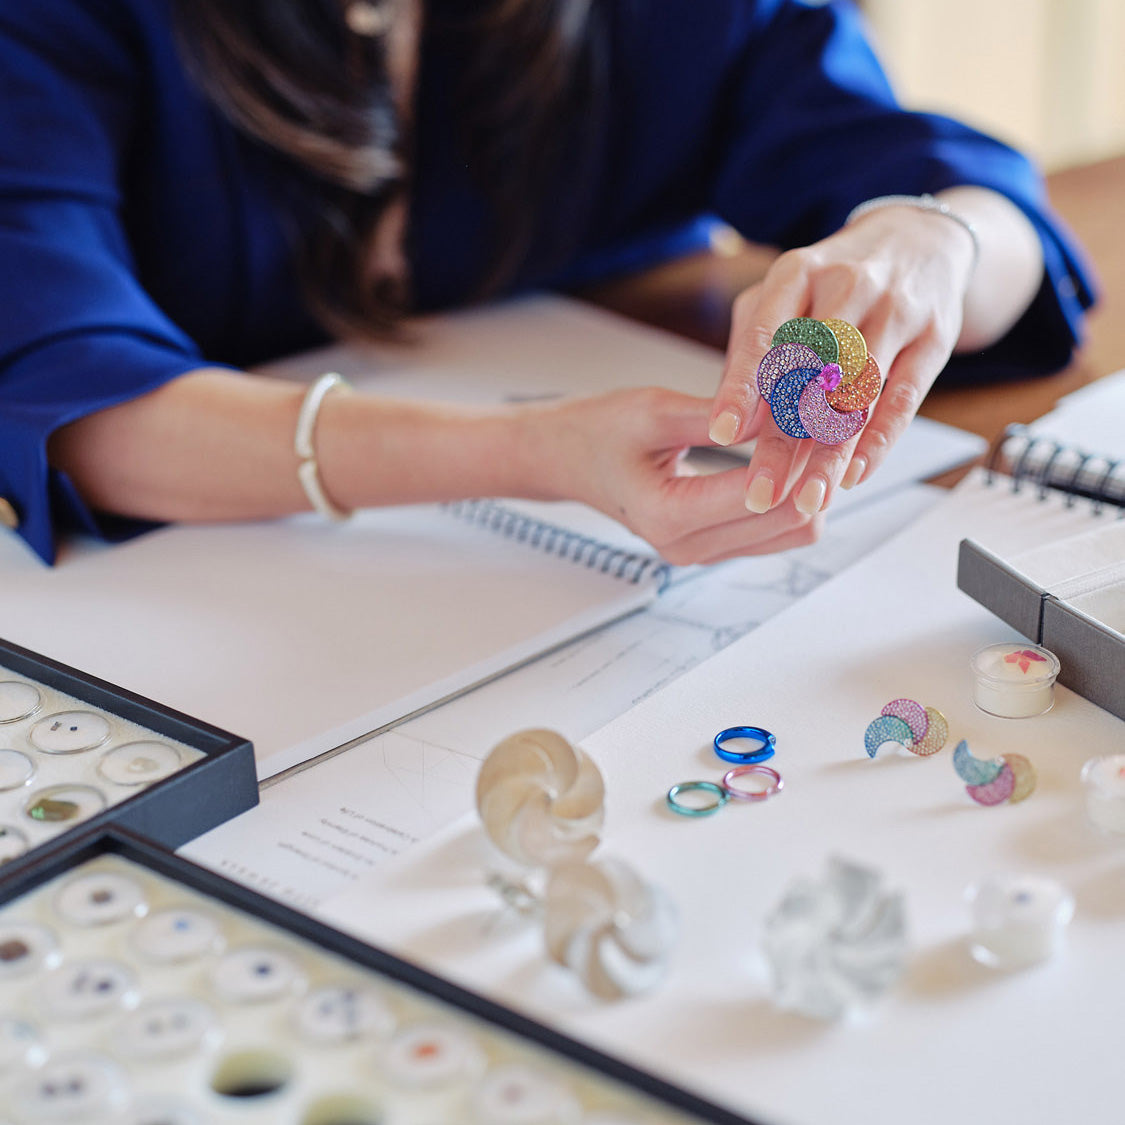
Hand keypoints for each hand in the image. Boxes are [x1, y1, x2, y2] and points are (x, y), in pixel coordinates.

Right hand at [536, 387, 821, 564]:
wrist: (569, 459)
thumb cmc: (600, 431)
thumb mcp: (654, 410)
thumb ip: (720, 415)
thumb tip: (783, 410)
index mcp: (668, 516)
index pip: (762, 491)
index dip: (799, 449)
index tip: (817, 407)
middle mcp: (689, 548)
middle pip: (791, 518)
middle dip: (813, 467)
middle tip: (826, 415)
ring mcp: (705, 554)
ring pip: (795, 530)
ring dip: (809, 483)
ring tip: (810, 432)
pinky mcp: (718, 547)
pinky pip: (779, 531)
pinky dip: (793, 493)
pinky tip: (791, 453)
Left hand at [708, 204, 976, 516]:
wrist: (921, 237)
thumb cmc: (834, 279)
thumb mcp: (782, 294)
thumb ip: (752, 352)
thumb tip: (729, 421)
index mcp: (796, 273)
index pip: (764, 336)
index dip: (742, 388)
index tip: (722, 434)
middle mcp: (847, 286)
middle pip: (810, 375)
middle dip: (783, 441)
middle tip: (760, 492)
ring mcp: (896, 310)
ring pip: (857, 394)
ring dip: (830, 455)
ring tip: (807, 500)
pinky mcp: (934, 337)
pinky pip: (903, 398)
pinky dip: (878, 441)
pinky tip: (854, 475)